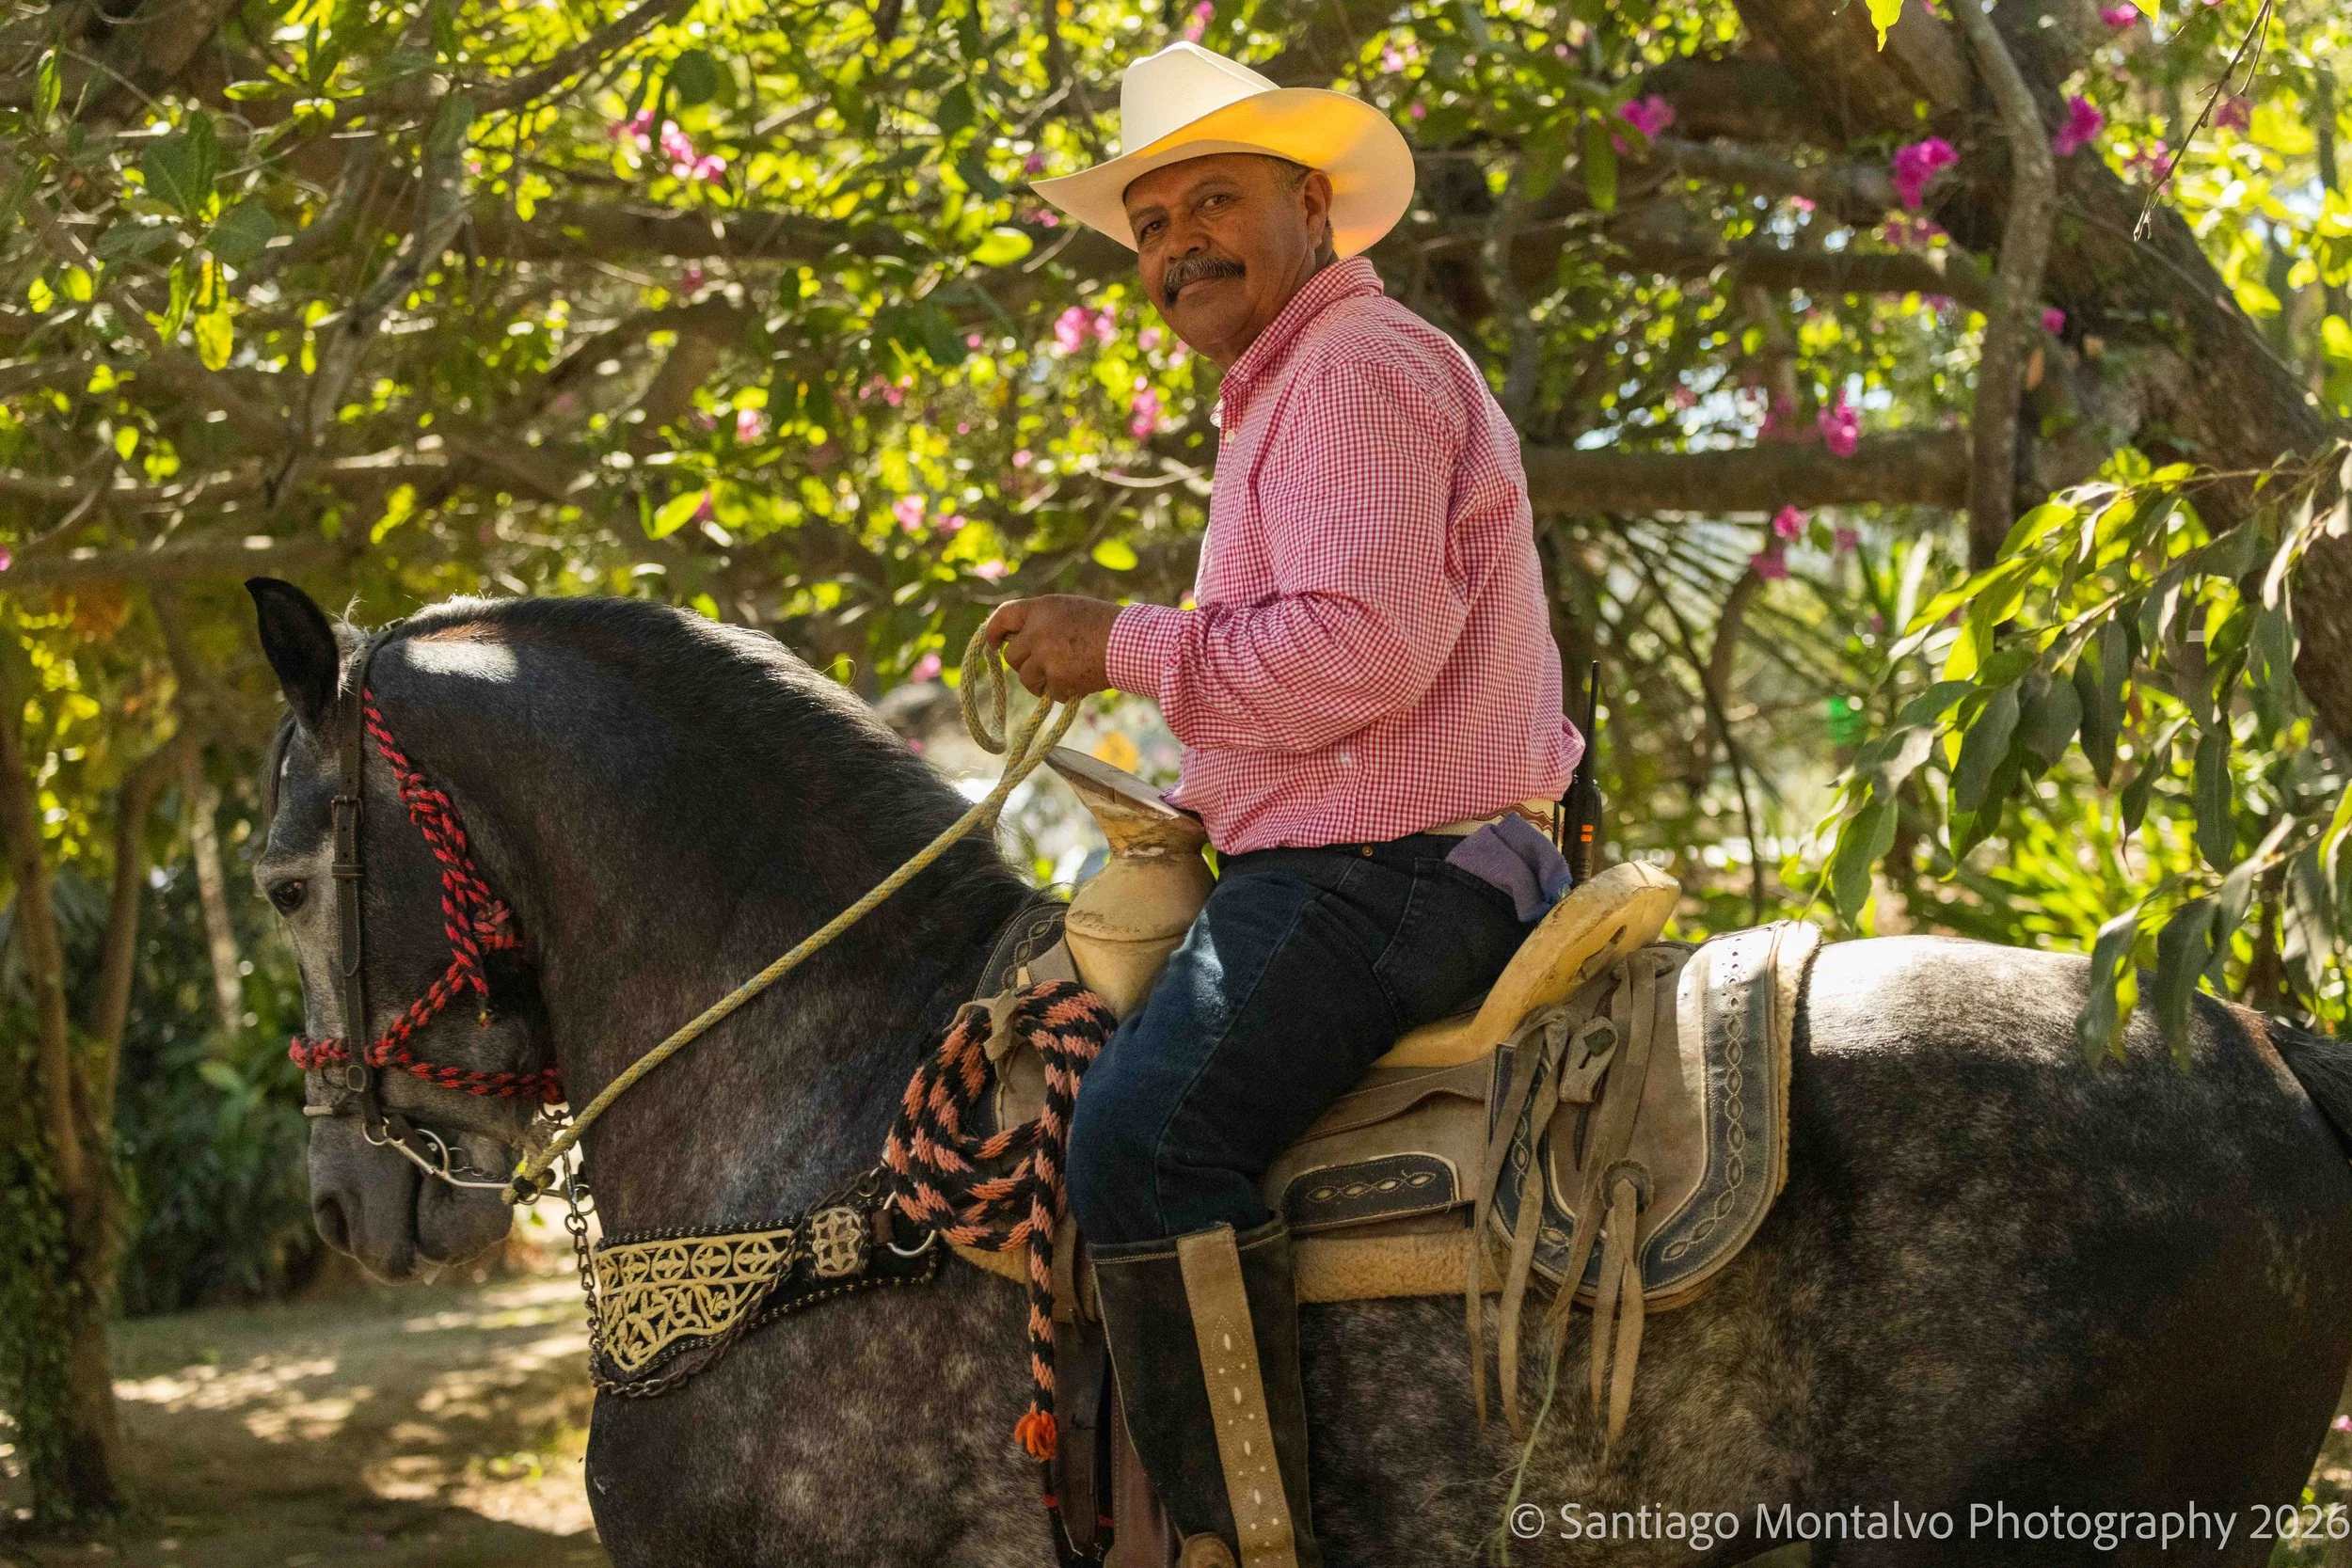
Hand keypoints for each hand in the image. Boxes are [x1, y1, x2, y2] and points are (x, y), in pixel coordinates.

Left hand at [982, 596, 1118, 701]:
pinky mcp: (1057, 680)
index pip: (1003, 616)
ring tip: (1066, 672)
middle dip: (1025, 662)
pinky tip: (1080, 679)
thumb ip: (1042, 621)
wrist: (1131, 644)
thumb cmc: (1105, 625)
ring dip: (1041, 680)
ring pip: (1026, 678)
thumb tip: (1014, 640)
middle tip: (1046, 663)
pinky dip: (1062, 691)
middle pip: (1012, 656)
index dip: (992, 631)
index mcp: (1042, 608)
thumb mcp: (1069, 610)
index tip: (991, 644)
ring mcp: (1046, 658)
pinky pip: (1049, 693)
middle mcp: (1038, 631)